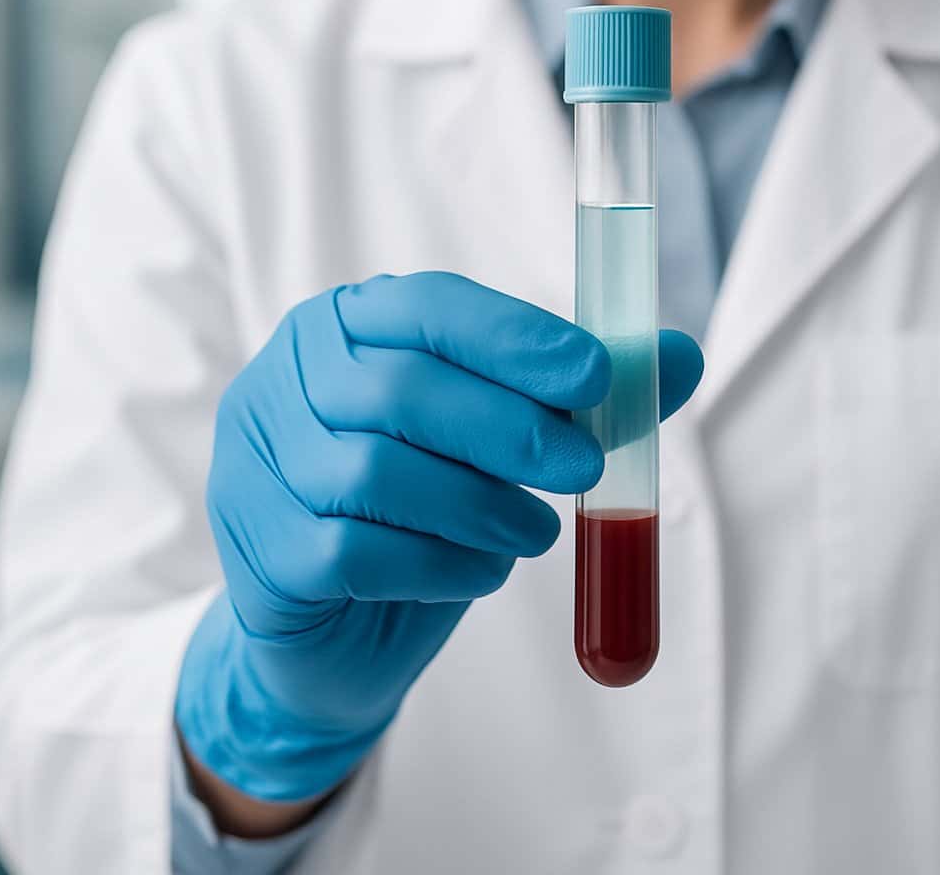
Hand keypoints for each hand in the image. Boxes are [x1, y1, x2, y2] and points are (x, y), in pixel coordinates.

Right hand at [176, 272, 702, 803]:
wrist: (336, 632)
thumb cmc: (422, 512)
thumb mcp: (499, 446)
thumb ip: (579, 401)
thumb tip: (681, 357)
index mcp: (345, 329)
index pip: (427, 307)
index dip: (515, 338)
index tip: (596, 378)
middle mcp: (287, 382)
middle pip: (404, 391)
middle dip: (513, 430)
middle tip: (585, 468)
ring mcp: (258, 467)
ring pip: (381, 474)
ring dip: (482, 507)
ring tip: (534, 532)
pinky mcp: (260, 553)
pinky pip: (357, 554)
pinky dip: (441, 565)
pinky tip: (480, 573)